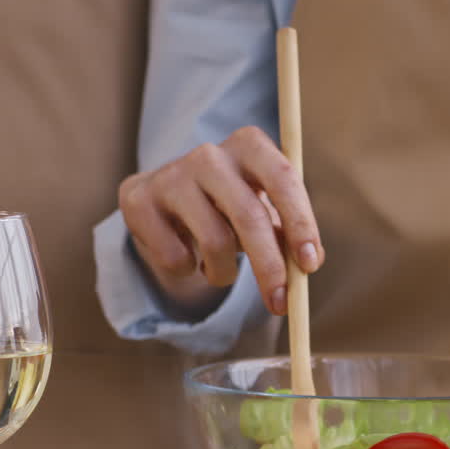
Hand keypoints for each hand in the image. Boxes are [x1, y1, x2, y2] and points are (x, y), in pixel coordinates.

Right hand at [117, 126, 323, 315]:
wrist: (164, 200)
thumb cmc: (228, 207)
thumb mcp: (263, 211)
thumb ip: (288, 233)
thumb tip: (308, 262)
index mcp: (249, 145)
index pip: (283, 179)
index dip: (301, 223)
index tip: (310, 265)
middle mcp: (210, 154)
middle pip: (249, 215)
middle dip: (270, 267)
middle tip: (282, 303)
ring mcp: (171, 175)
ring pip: (214, 242)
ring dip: (225, 273)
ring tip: (219, 269)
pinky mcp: (139, 201)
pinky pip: (176, 258)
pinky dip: (189, 270)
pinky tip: (186, 255)